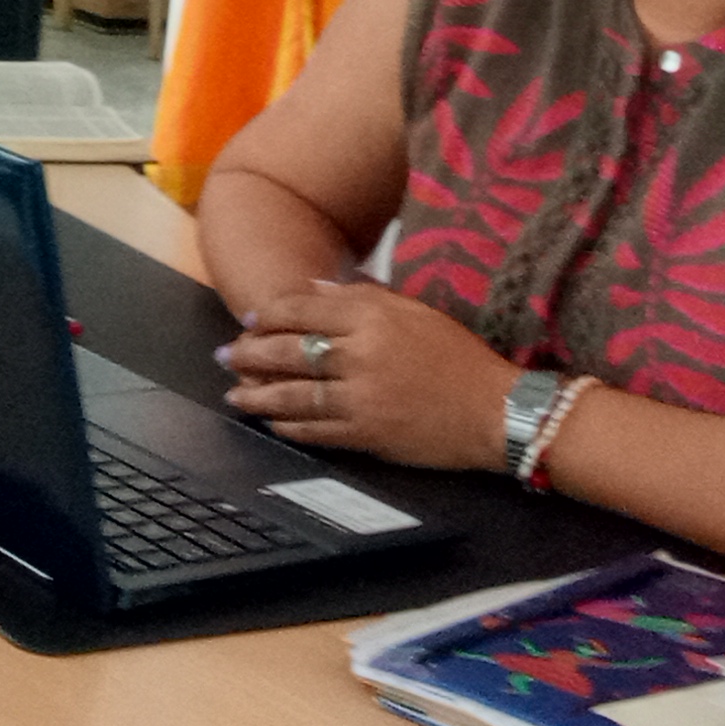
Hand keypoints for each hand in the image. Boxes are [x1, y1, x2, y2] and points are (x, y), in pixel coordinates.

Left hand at [219, 280, 521, 472]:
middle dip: (250, 354)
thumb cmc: (460, 358)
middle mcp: (362, 354)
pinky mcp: (367, 434)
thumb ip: (363, 298)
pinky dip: (288, 425)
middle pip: (289, 351)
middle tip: (227, 356)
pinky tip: (273, 422)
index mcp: (374, 316)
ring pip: (293, 394)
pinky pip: (314, 430)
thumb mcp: (416, 312)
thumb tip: (314, 291)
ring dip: (258, 395)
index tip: (251, 321)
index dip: (270, 316)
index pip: (303, 310)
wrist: (497, 411)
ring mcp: (362, 397)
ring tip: (235, 394)